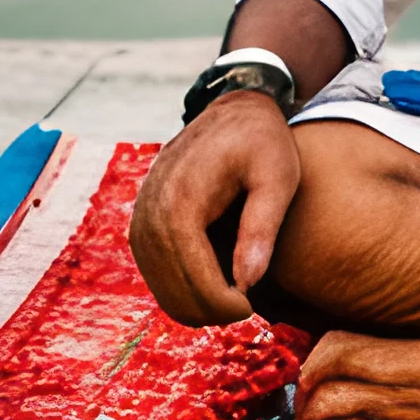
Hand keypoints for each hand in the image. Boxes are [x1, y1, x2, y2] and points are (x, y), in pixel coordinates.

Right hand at [129, 90, 299, 323]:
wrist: (236, 108)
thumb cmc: (264, 141)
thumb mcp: (278, 176)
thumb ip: (262, 227)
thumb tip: (246, 283)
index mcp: (183, 197)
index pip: (192, 274)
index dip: (220, 303)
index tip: (250, 309)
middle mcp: (151, 208)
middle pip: (170, 285)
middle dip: (206, 309)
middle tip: (243, 311)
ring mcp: (140, 213)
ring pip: (156, 282)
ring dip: (190, 302)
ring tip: (230, 302)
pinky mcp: (141, 218)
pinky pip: (152, 266)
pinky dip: (177, 284)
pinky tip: (211, 285)